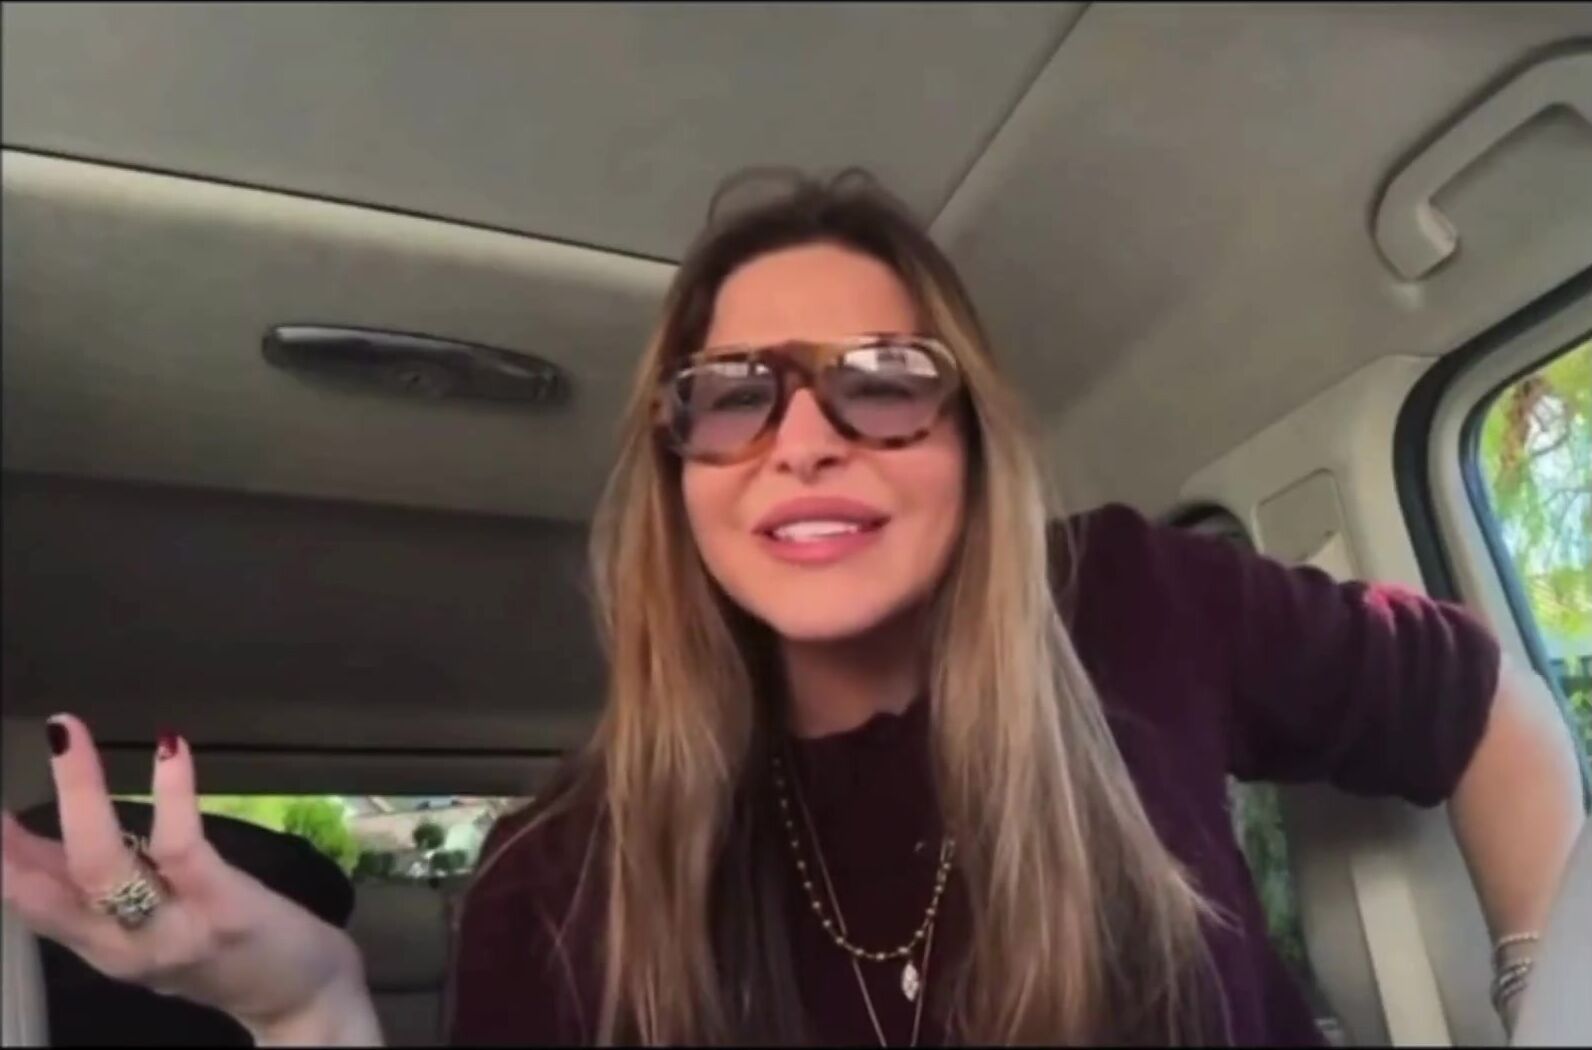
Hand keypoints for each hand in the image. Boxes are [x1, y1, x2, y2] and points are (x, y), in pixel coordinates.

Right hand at [1, 715, 381, 1044]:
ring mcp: (171, 929)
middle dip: (9, 842)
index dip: (0, 859)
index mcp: (100, 945)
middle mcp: (122, 946)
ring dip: (80, 795)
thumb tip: (22, 838)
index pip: (30, 903)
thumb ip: (87, 890)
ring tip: (65, 736)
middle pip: (48, 891)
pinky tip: (168, 748)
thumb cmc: (216, 950)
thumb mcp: (139, 930)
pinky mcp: (222, 907)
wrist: (300, 997)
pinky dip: (172, 794)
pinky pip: (182, 847)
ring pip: (103, 865)